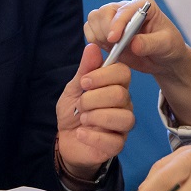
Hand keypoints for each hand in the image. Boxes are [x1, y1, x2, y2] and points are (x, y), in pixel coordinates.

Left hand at [56, 43, 134, 178]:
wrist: (65, 140)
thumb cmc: (73, 111)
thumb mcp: (74, 88)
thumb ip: (85, 70)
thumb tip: (91, 46)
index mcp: (115, 86)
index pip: (124, 73)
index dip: (104, 75)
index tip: (84, 82)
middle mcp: (124, 104)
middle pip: (121, 95)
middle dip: (94, 98)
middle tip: (80, 104)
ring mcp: (122, 125)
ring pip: (124, 118)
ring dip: (97, 117)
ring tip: (82, 119)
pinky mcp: (117, 145)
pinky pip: (114, 141)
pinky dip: (94, 136)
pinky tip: (81, 133)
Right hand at [83, 0, 190, 78]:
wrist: (164, 59)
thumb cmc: (169, 47)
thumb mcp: (166, 45)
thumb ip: (150, 44)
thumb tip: (133, 44)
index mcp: (143, 5)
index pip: (125, 9)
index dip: (117, 23)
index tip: (114, 39)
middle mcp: (126, 8)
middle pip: (104, 11)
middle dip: (105, 30)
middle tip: (113, 47)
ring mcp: (114, 18)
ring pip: (94, 19)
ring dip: (98, 36)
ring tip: (114, 49)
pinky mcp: (106, 30)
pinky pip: (91, 31)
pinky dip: (94, 41)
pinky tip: (108, 51)